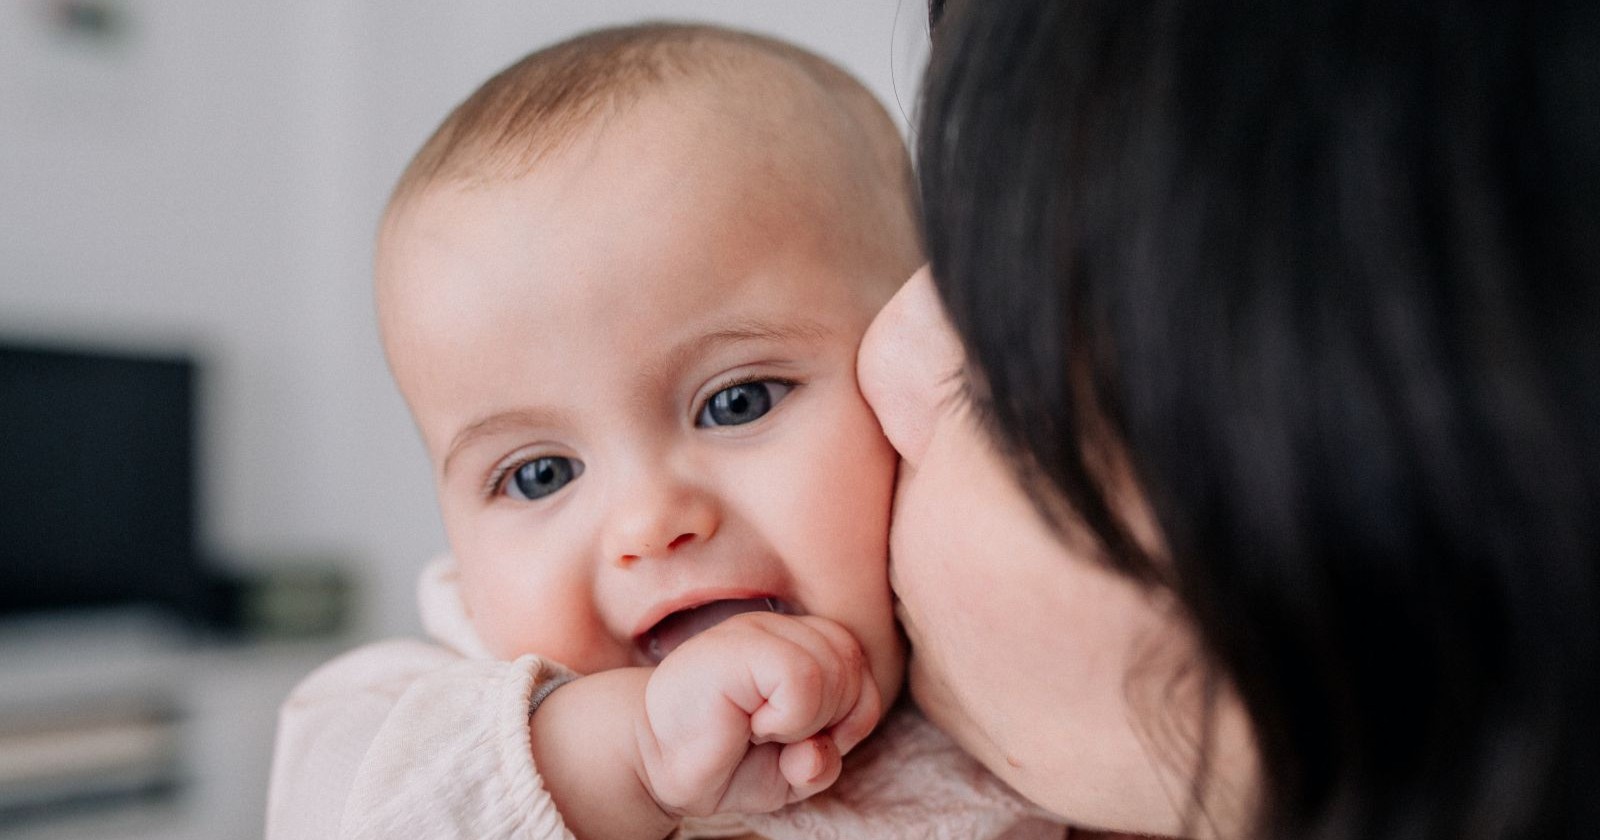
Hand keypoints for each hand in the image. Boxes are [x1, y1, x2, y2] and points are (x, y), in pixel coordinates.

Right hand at [633, 611, 881, 817]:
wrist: (655, 763)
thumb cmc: (725, 760)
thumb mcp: (791, 773)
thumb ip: (823, 761)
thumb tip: (816, 754)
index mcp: (800, 642)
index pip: (863, 668)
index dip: (850, 718)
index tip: (802, 740)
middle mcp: (781, 626)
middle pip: (853, 664)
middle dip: (831, 720)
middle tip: (776, 736)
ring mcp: (756, 629)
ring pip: (832, 667)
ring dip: (805, 720)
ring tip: (759, 728)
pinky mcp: (735, 645)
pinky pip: (801, 676)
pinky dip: (789, 717)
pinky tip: (751, 723)